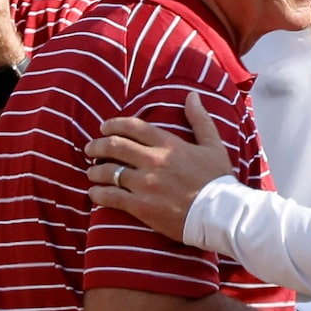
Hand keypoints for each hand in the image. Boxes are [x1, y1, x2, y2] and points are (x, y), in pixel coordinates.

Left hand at [85, 93, 232, 237]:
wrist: (220, 214)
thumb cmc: (219, 180)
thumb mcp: (213, 145)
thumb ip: (200, 119)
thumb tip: (192, 95)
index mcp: (168, 144)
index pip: (132, 127)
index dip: (113, 125)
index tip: (104, 128)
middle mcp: (154, 161)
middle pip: (114, 146)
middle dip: (97, 146)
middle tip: (90, 149)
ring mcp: (146, 184)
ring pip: (109, 171)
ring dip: (95, 170)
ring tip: (91, 172)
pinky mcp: (142, 206)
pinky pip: (112, 197)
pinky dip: (99, 194)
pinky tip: (94, 193)